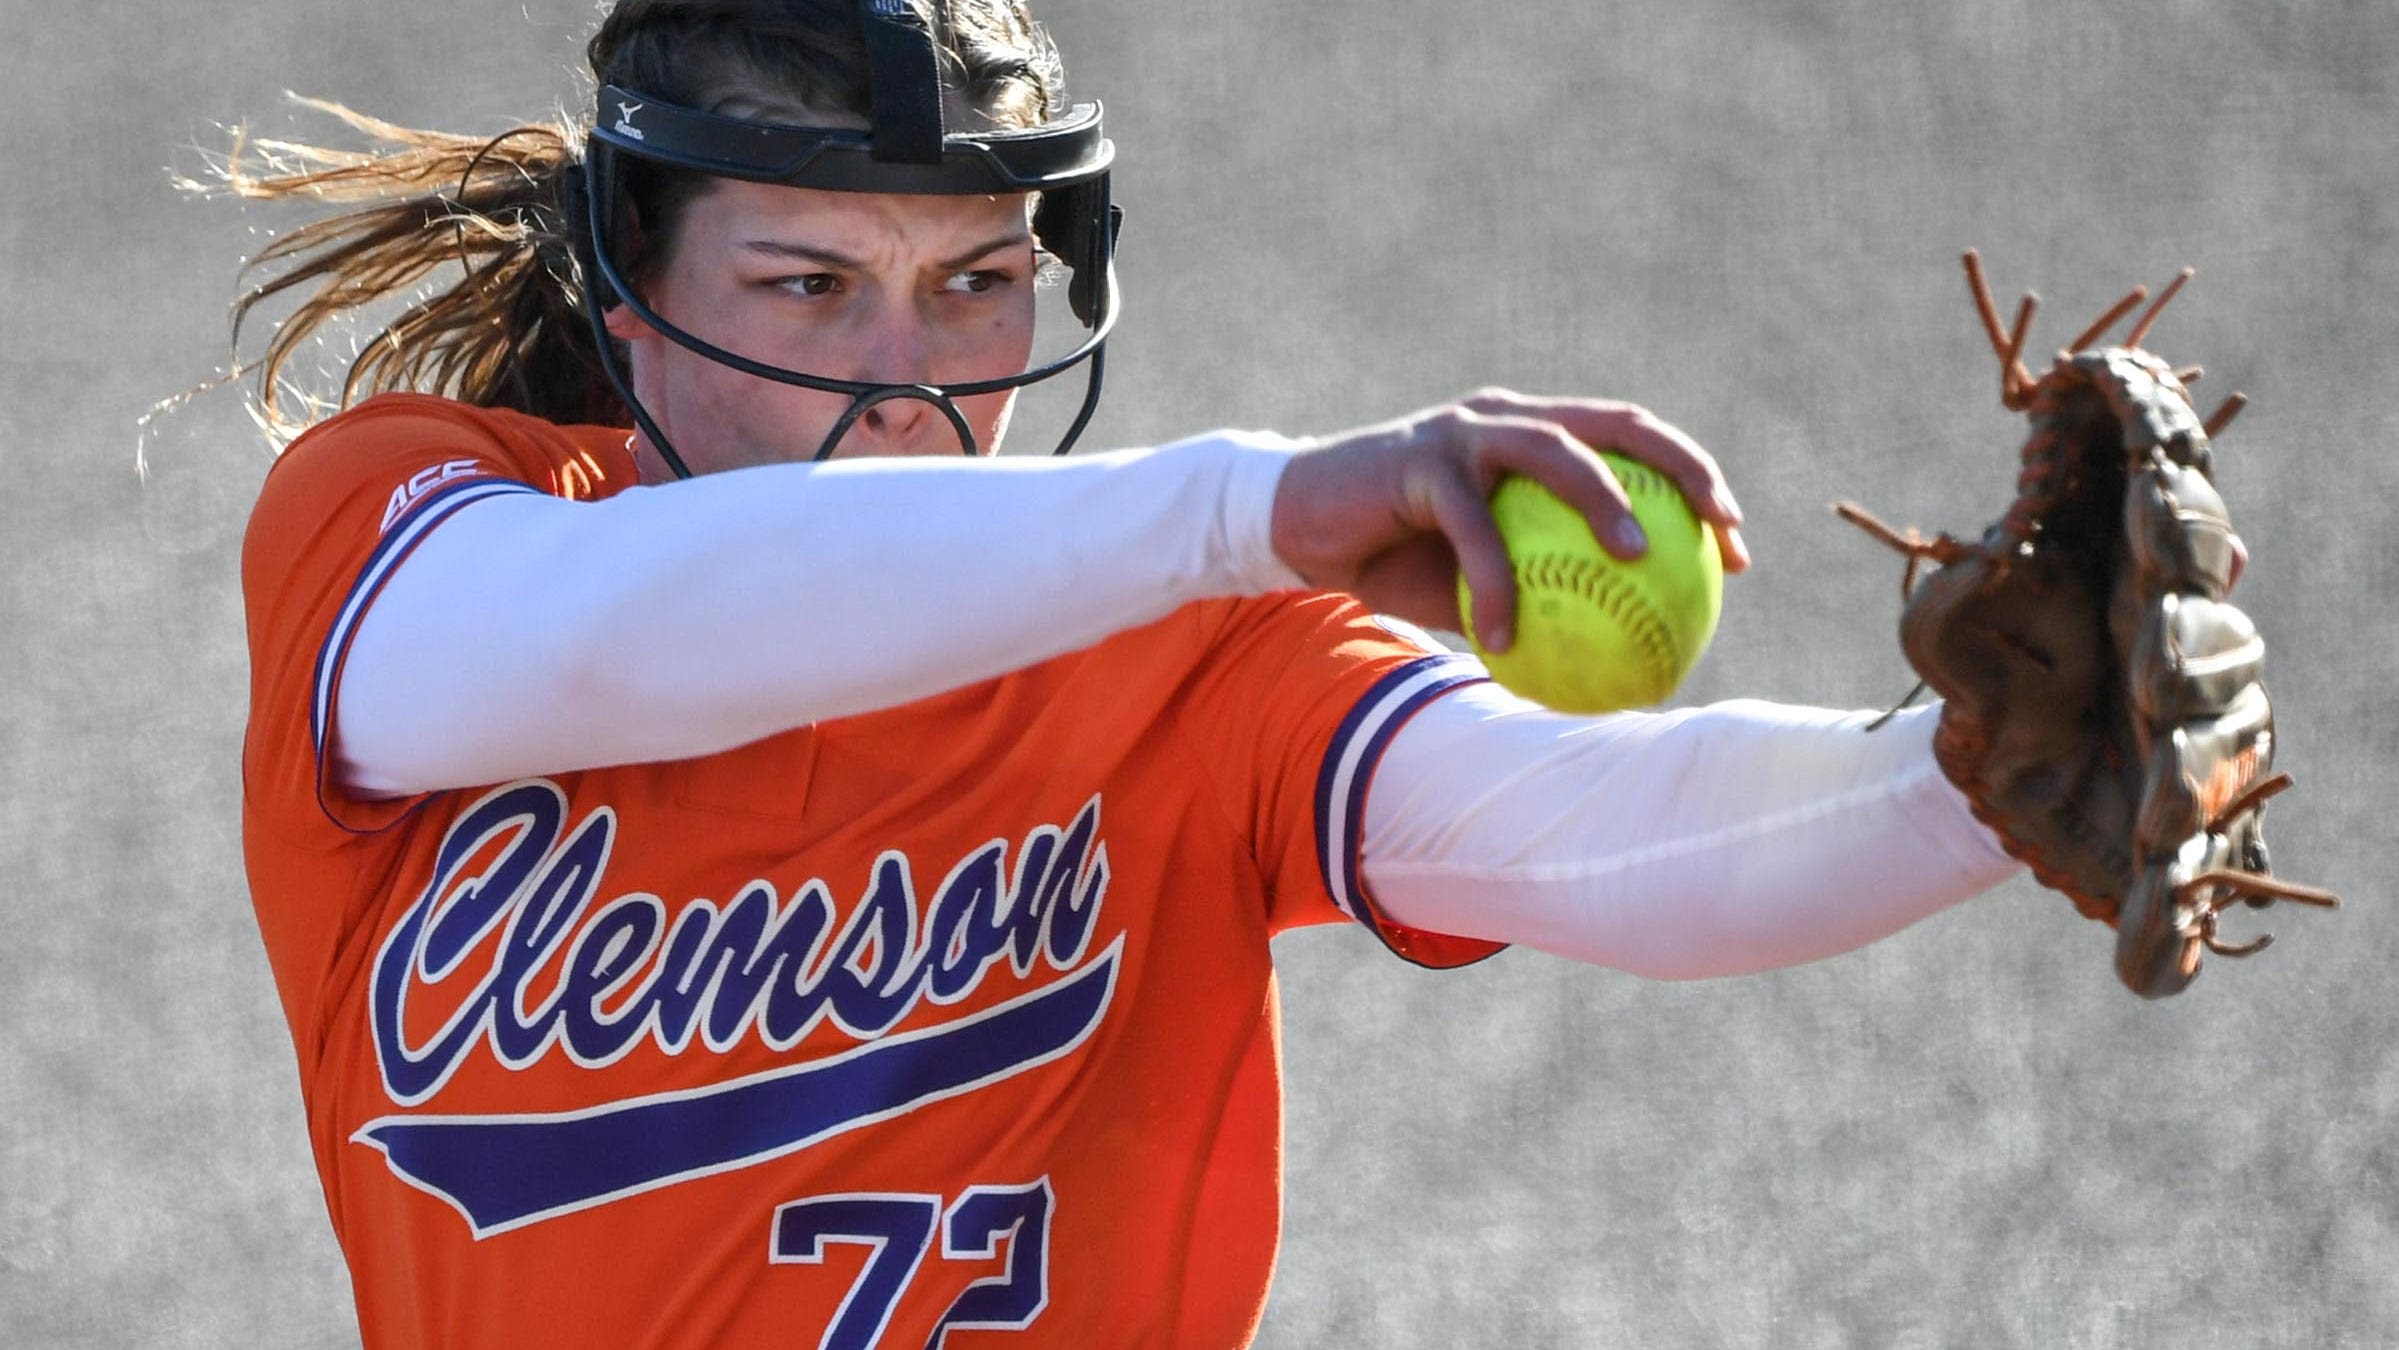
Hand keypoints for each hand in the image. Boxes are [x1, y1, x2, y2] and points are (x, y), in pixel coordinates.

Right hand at [1268, 387, 1748, 650]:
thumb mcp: (1477, 587)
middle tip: (1724, 531)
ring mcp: (1465, 432)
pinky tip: (1506, 638)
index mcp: (1536, 436)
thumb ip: (1542, 600)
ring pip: (1555, 450)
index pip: (1635, 444)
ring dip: (1602, 499)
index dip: (1696, 484)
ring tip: (1636, 557)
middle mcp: (1510, 419)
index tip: (1737, 548)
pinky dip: (1494, 583)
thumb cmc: (1395, 560)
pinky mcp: (1420, 458)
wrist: (1299, 530)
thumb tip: (1619, 662)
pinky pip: (1473, 527)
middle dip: (1683, 470)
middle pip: (1619, 424)